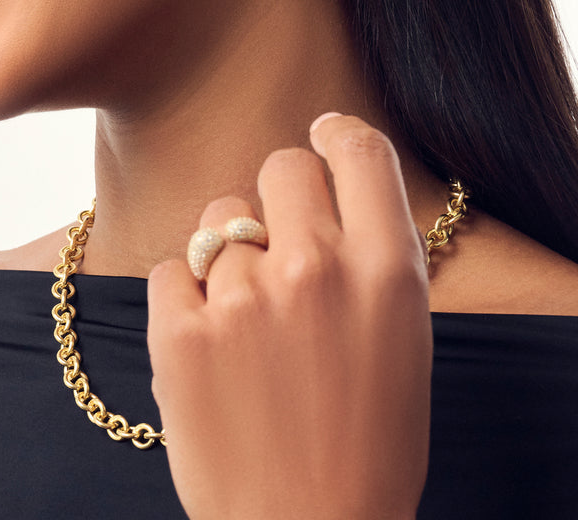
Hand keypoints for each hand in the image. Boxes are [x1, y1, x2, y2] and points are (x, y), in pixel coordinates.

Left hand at [147, 114, 431, 518]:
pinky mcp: (179, 333)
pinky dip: (187, 300)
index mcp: (386, 268)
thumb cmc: (370, 442)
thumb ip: (373, 251)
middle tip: (282, 243)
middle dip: (282, 196)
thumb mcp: (403, 336)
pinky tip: (210, 345)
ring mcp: (244, 298)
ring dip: (231, 253)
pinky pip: (174, 269)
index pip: (360, 149)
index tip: (322, 136)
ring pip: (220, 217)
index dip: (337, 135)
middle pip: (283, 164)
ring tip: (247, 318)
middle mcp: (317, 268)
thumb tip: (335, 188)